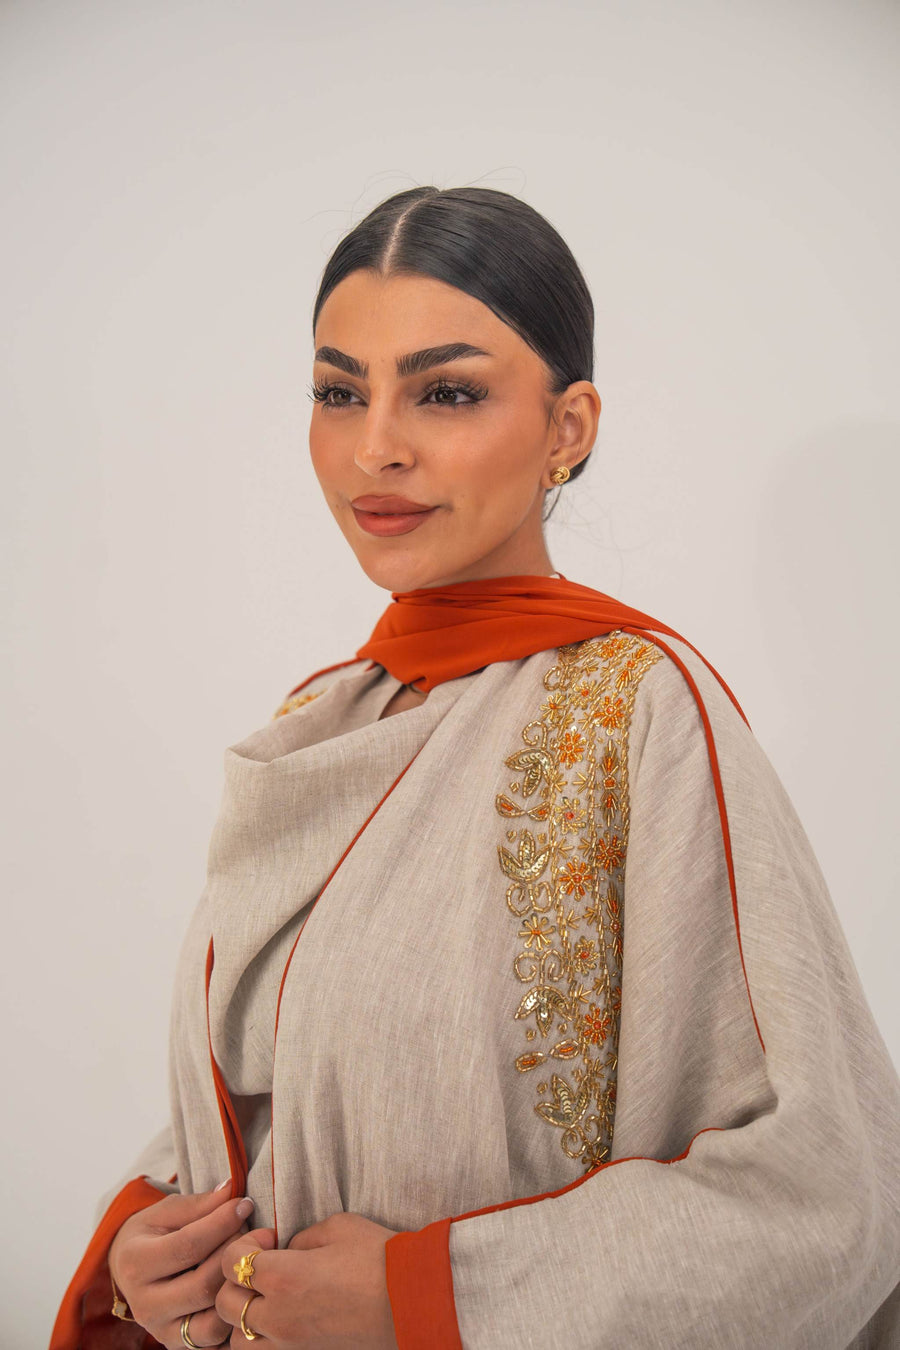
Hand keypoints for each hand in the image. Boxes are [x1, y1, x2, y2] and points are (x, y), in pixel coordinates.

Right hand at [108, 1182, 258, 1347]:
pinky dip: (235, 1316)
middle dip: (235, 1254)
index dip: (222, 1223)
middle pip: (204, 1284)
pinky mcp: (178, 1345)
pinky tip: (244, 1287)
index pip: (188, 1245)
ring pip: (213, 1317)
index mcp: (135, 1263)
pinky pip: (216, 1339)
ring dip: (239, 1285)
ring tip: (249, 1258)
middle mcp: (144, 1305)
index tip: (245, 1204)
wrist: (131, 1270)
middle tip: (252, 1230)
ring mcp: (161, 1331)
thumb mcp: (167, 1212)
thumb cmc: (154, 1233)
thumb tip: (232, 1190)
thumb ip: (199, 1204)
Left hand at [217, 1212, 399, 1348]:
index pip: (231, 1262)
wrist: (414, 1302)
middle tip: (263, 1267)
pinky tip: (279, 1321)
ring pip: (238, 1340)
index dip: (243, 1245)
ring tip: (265, 1301)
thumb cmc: (380, 1258)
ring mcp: (291, 1345)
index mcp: (284, 1277)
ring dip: (242, 1318)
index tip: (269, 1240)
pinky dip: (260, 1340)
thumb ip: (300, 1239)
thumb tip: (285, 1251)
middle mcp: (278, 1316)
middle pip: (226, 1303)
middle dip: (234, 1281)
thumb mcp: (338, 1228)